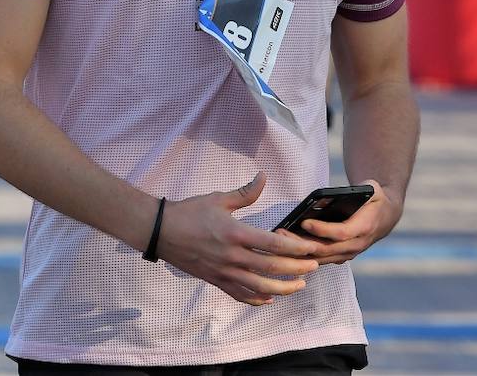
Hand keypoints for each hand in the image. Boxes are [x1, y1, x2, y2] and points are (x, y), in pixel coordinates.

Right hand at [156, 172, 320, 305]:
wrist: (161, 231)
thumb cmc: (189, 212)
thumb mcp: (218, 198)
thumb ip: (245, 192)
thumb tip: (263, 177)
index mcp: (235, 234)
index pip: (273, 245)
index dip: (296, 248)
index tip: (311, 248)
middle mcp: (232, 257)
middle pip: (272, 267)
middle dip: (297, 269)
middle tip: (314, 267)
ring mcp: (224, 272)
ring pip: (260, 287)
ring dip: (283, 288)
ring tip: (299, 285)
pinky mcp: (216, 280)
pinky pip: (240, 295)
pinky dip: (257, 299)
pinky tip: (269, 298)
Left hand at [291, 178, 401, 264]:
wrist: (386, 215)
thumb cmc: (374, 199)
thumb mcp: (372, 189)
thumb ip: (358, 188)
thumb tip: (332, 193)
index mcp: (365, 227)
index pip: (341, 233)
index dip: (322, 230)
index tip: (304, 222)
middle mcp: (357, 245)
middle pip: (327, 249)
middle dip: (302, 242)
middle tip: (281, 232)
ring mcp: (349, 253)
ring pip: (321, 258)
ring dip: (299, 251)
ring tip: (279, 240)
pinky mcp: (342, 257)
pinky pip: (321, 260)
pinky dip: (304, 257)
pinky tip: (286, 250)